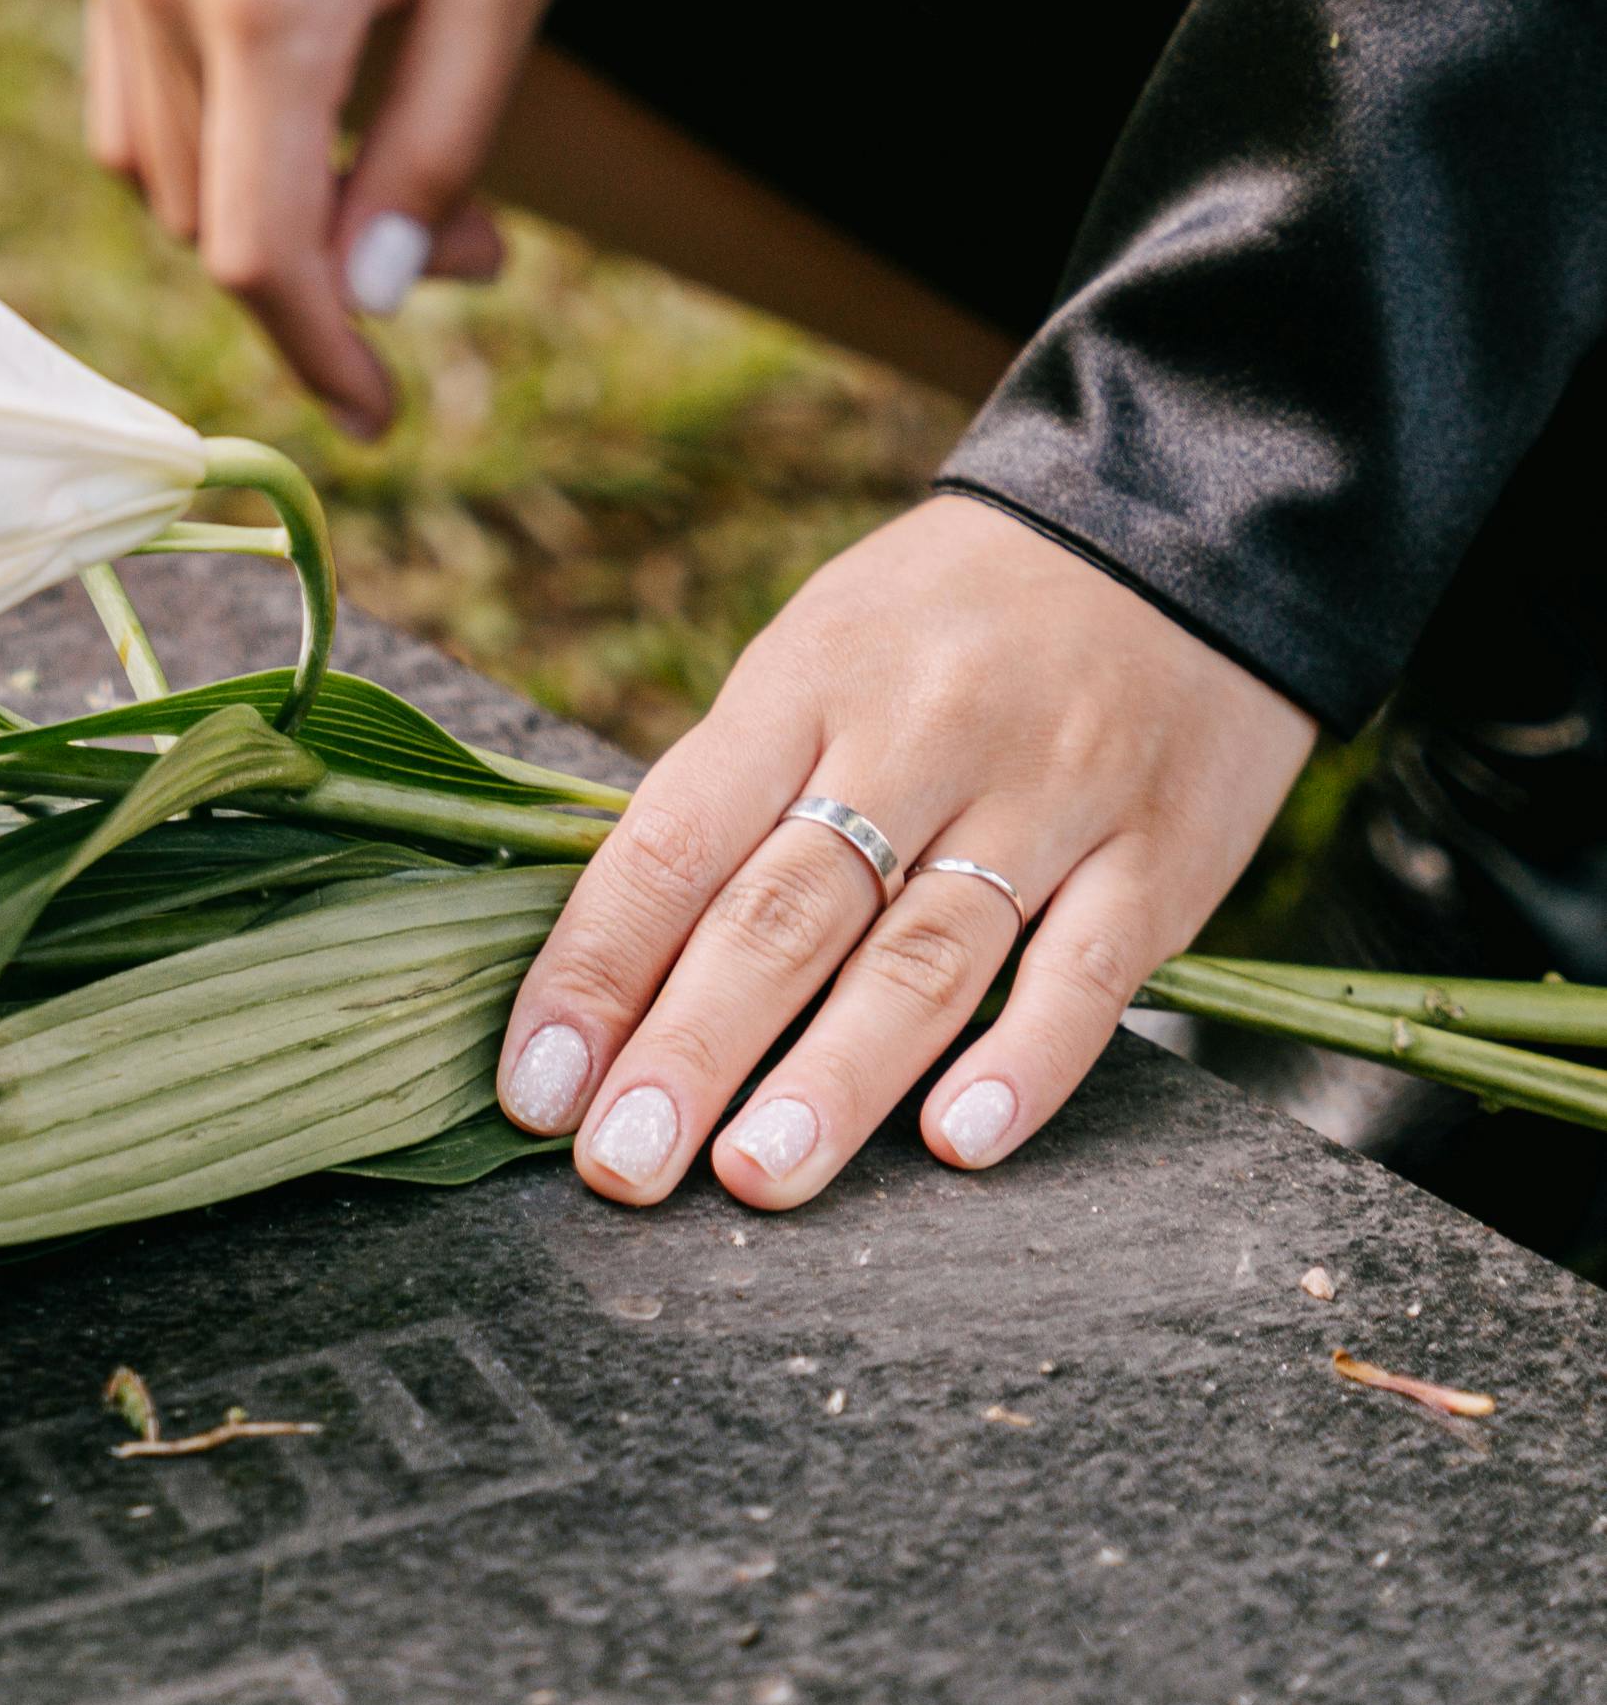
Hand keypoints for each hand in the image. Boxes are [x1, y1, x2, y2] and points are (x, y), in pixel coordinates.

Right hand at [79, 0, 559, 427]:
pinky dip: (214, 140)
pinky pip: (134, 89)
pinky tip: (318, 98)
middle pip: (210, 222)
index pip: (261, 255)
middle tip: (472, 242)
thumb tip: (373, 296)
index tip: (386, 413)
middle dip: (328, 275)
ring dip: (267, 209)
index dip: (321, 360)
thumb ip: (441, 143)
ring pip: (159, 167)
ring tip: (403, 168)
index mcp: (265, 1)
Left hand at [493, 498, 1314, 1204]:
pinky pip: (1087, 973)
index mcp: (808, 679)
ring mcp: (1046, 794)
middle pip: (786, 910)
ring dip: (834, 1077)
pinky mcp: (1160, 854)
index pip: (676, 836)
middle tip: (618, 1163)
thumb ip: (741, 789)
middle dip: (691, 1046)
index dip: (598, 964)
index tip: (534, 1082)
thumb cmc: (953, 616)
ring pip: (923, 954)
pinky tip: (957, 1143)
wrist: (1171, 529)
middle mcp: (919, 733)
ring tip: (755, 1176)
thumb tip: (620, 959)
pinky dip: (1021, 1063)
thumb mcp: (822, 649)